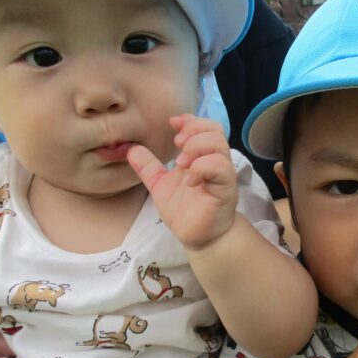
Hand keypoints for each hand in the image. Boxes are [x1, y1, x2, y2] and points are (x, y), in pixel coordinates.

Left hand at [127, 114, 237, 249]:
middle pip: (214, 130)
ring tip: (181, 165)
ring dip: (195, 148)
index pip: (205, 127)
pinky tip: (189, 181)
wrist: (198, 237)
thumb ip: (149, 167)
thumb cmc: (184, 211)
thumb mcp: (160, 185)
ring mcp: (222, 175)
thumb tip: (132, 149)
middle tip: (176, 145)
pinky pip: (220, 167)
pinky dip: (201, 168)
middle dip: (192, 131)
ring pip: (218, 144)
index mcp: (201, 157)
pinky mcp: (226, 189)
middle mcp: (215, 162)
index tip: (172, 124)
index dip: (189, 120)